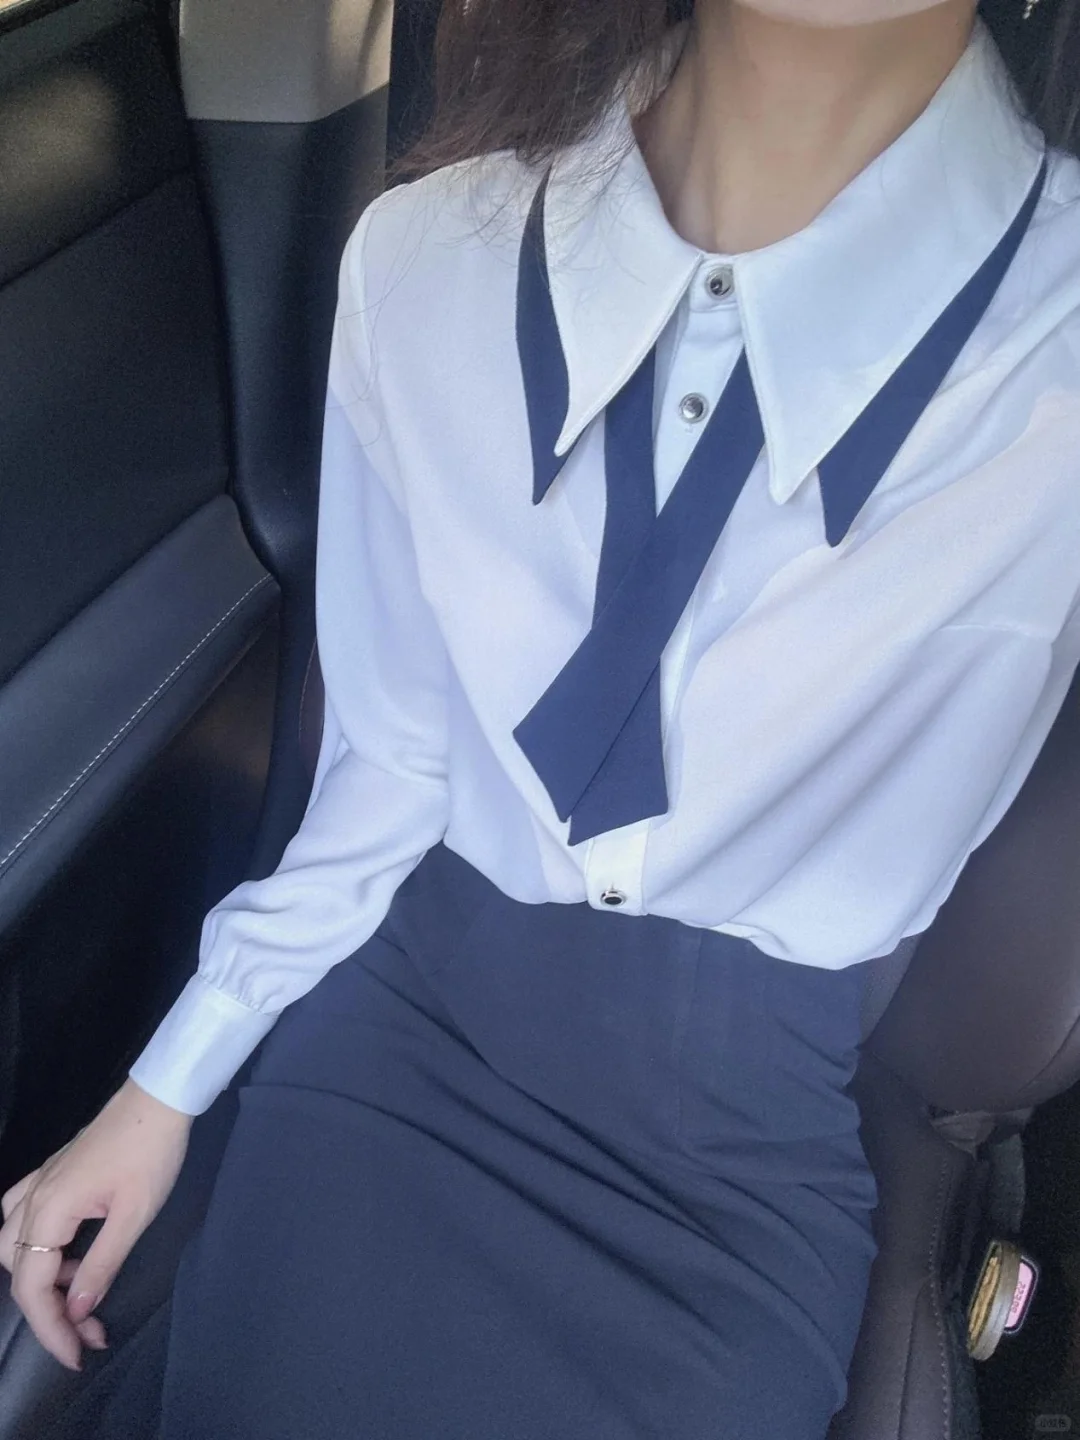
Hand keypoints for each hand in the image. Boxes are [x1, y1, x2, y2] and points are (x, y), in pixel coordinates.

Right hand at [0, 1078, 191, 1369]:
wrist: (158, 1099)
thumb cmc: (152, 1153)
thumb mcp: (135, 1214)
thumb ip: (102, 1264)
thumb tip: (76, 1311)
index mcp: (51, 1209)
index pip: (32, 1286)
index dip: (50, 1329)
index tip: (78, 1355)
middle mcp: (33, 1198)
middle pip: (17, 1271)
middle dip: (48, 1311)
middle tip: (88, 1332)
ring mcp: (39, 1183)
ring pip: (12, 1246)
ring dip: (38, 1278)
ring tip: (80, 1291)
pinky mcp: (51, 1174)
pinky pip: (20, 1217)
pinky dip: (33, 1245)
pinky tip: (64, 1253)